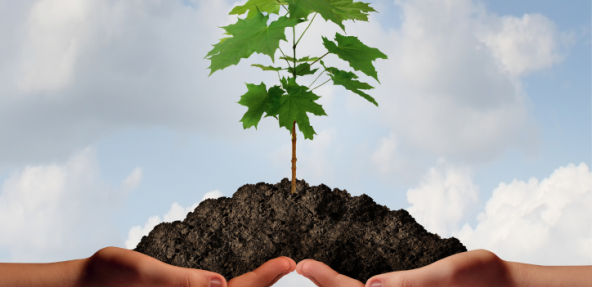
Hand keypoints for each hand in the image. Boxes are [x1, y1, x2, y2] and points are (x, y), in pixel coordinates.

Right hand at [80, 247, 295, 286]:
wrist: (85, 284)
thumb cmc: (109, 276)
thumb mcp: (142, 273)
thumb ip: (181, 281)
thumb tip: (222, 285)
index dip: (264, 279)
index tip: (288, 262)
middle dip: (264, 283)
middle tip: (291, 264)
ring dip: (252, 285)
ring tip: (279, 271)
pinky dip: (234, 286)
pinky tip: (243, 280)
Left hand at [296, 249, 509, 286]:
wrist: (505, 284)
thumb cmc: (482, 277)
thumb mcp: (448, 274)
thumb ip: (412, 283)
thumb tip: (372, 286)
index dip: (328, 281)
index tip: (303, 264)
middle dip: (328, 285)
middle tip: (301, 266)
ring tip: (313, 272)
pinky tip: (350, 280)